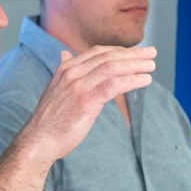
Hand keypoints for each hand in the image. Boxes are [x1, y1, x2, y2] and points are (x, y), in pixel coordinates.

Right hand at [16, 46, 155, 164]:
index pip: (98, 52)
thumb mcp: (55, 89)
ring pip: (113, 67)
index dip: (120, 51)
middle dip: (133, 54)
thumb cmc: (49, 118)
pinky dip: (132, 80)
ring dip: (136, 65)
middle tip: (151, 53)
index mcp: (66, 68)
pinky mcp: (86, 100)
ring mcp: (78, 85)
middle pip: (109, 56)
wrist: (38, 140)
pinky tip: (145, 81)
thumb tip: (65, 54)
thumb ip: (64, 71)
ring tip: (152, 67)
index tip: (136, 53)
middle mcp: (72, 72)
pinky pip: (114, 85)